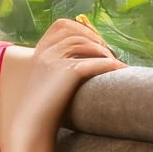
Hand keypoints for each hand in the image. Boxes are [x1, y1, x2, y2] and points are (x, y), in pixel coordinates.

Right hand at [12, 17, 124, 136]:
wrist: (31, 126)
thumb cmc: (40, 111)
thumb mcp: (45, 83)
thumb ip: (56, 70)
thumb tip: (81, 64)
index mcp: (39, 52)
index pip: (60, 25)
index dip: (80, 29)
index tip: (93, 40)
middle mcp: (47, 52)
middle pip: (78, 34)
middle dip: (96, 39)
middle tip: (110, 52)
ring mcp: (56, 59)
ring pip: (88, 45)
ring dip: (105, 51)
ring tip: (117, 61)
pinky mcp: (68, 71)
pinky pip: (96, 62)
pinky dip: (111, 64)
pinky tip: (121, 69)